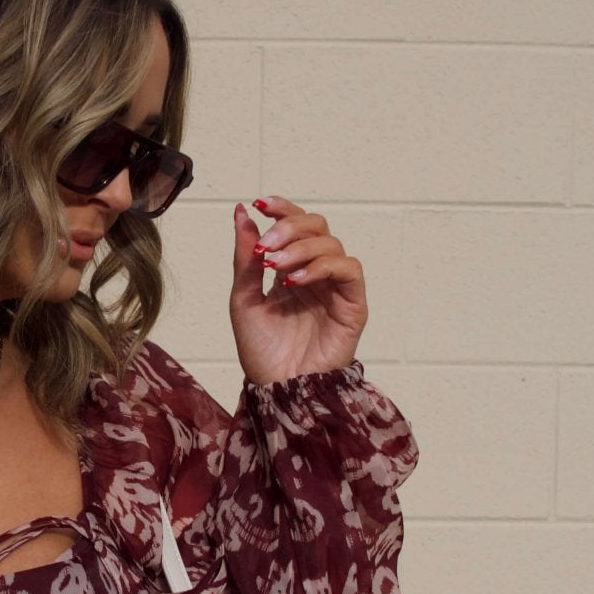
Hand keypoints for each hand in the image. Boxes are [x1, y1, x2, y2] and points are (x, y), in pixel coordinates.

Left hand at [229, 196, 368, 384]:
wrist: (276, 389)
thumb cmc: (261, 352)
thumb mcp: (244, 299)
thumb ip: (245, 258)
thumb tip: (241, 212)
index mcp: (291, 269)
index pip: (295, 225)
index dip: (282, 209)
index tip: (260, 204)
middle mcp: (316, 274)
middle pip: (317, 226)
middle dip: (289, 228)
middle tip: (265, 247)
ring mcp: (335, 288)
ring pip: (331, 244)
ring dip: (301, 248)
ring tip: (276, 267)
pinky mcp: (353, 305)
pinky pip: (348, 270)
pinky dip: (322, 267)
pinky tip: (295, 281)